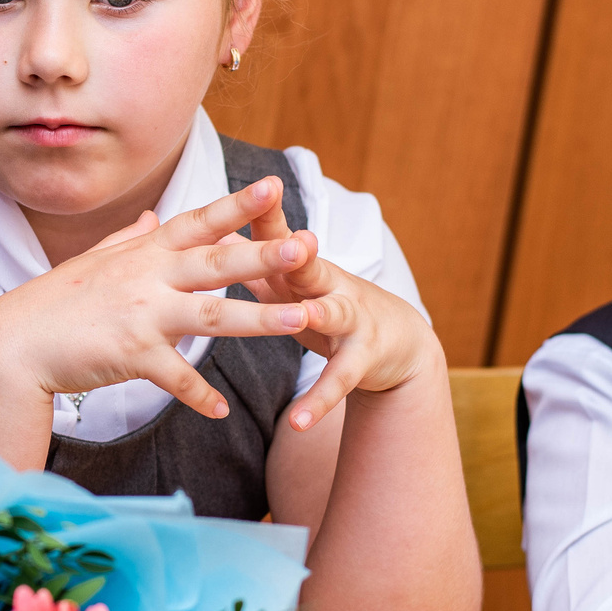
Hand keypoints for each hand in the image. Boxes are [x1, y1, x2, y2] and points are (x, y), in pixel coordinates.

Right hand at [0, 177, 319, 417]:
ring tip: (301, 321)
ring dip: (259, 319)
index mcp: (144, 254)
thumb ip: (133, 239)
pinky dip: (198, 395)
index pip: (198, 223)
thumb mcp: (95, 261)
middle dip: (264, 255)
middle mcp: (148, 279)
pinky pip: (174, 378)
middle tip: (307, 246)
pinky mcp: (132, 356)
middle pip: (217, 264)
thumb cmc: (55, 302)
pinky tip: (221, 410)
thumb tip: (156, 216)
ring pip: (212, 316)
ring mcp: (142, 317)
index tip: (273, 188)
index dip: (236, 205)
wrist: (15, 343)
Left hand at [243, 190, 444, 429]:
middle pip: (312, 266)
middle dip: (301, 253)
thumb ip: (257, 263)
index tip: (258, 188)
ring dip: (320, 313)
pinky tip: (299, 422)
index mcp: (305, 268)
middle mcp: (330, 286)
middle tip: (296, 240)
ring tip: (303, 317)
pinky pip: (338, 380)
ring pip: (334, 315)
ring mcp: (352, 320)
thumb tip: (212, 234)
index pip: (282, 235)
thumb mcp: (294, 283)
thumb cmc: (330, 305)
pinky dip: (319, 401)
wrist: (399, 342)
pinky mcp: (362, 359)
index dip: (268, 213)